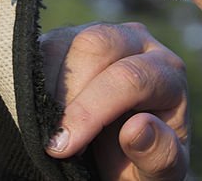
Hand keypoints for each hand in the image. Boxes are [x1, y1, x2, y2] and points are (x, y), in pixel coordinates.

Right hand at [41, 22, 188, 179]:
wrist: (121, 156)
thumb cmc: (142, 163)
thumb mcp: (159, 173)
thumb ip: (159, 155)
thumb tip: (138, 127)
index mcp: (167, 72)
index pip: (131, 77)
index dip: (93, 110)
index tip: (63, 147)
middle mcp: (138, 42)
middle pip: (97, 44)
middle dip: (68, 93)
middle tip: (53, 138)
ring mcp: (102, 34)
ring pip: (65, 41)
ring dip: (47, 86)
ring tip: (47, 127)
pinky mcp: (70, 38)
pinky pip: (43, 46)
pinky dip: (34, 78)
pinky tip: (38, 111)